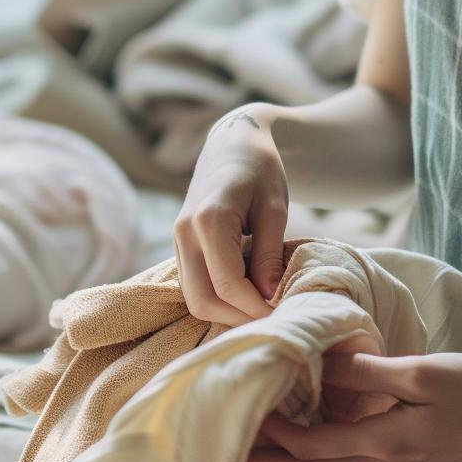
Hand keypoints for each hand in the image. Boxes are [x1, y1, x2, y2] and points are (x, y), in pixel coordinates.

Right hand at [173, 103, 289, 325]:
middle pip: (203, 300)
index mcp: (209, 219)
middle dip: (239, 317)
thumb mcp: (275, 209)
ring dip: (227, 311)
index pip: (227, 284)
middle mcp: (184, 232)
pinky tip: (246, 293)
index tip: (284, 312)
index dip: (257, 306)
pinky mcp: (180, 246)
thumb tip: (268, 298)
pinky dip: (218, 298)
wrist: (233, 144)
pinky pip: (193, 285)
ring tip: (262, 307)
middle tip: (274, 316)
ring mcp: (177, 240)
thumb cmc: (261, 170)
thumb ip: (270, 254)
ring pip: (194, 298)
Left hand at [246, 351, 461, 461]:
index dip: (274, 433)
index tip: (244, 410)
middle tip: (229, 449)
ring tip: (256, 451)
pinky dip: (318, 461)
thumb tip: (322, 360)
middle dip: (268, 460)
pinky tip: (308, 450)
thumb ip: (368, 371)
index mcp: (383, 443)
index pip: (312, 445)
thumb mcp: (421, 372)